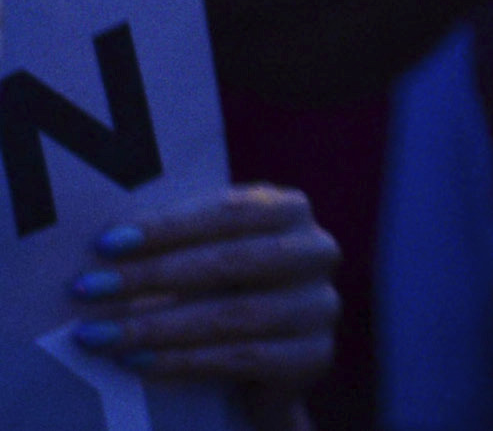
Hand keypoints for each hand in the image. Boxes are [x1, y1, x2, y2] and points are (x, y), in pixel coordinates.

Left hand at [66, 186, 339, 428]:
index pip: (229, 211)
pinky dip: (184, 362)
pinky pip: (242, 359)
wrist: (265, 363)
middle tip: (90, 289)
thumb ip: (176, 245)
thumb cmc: (224, 294)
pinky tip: (139, 363)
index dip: (169, 226)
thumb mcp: (206, 255)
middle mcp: (316, 251)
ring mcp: (319, 305)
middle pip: (233, 260)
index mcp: (290, 212)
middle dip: (154, 275)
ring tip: (100, 336)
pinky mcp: (314, 356)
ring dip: (157, 326)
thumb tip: (105, 249)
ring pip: (235, 315)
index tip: (106, 243)